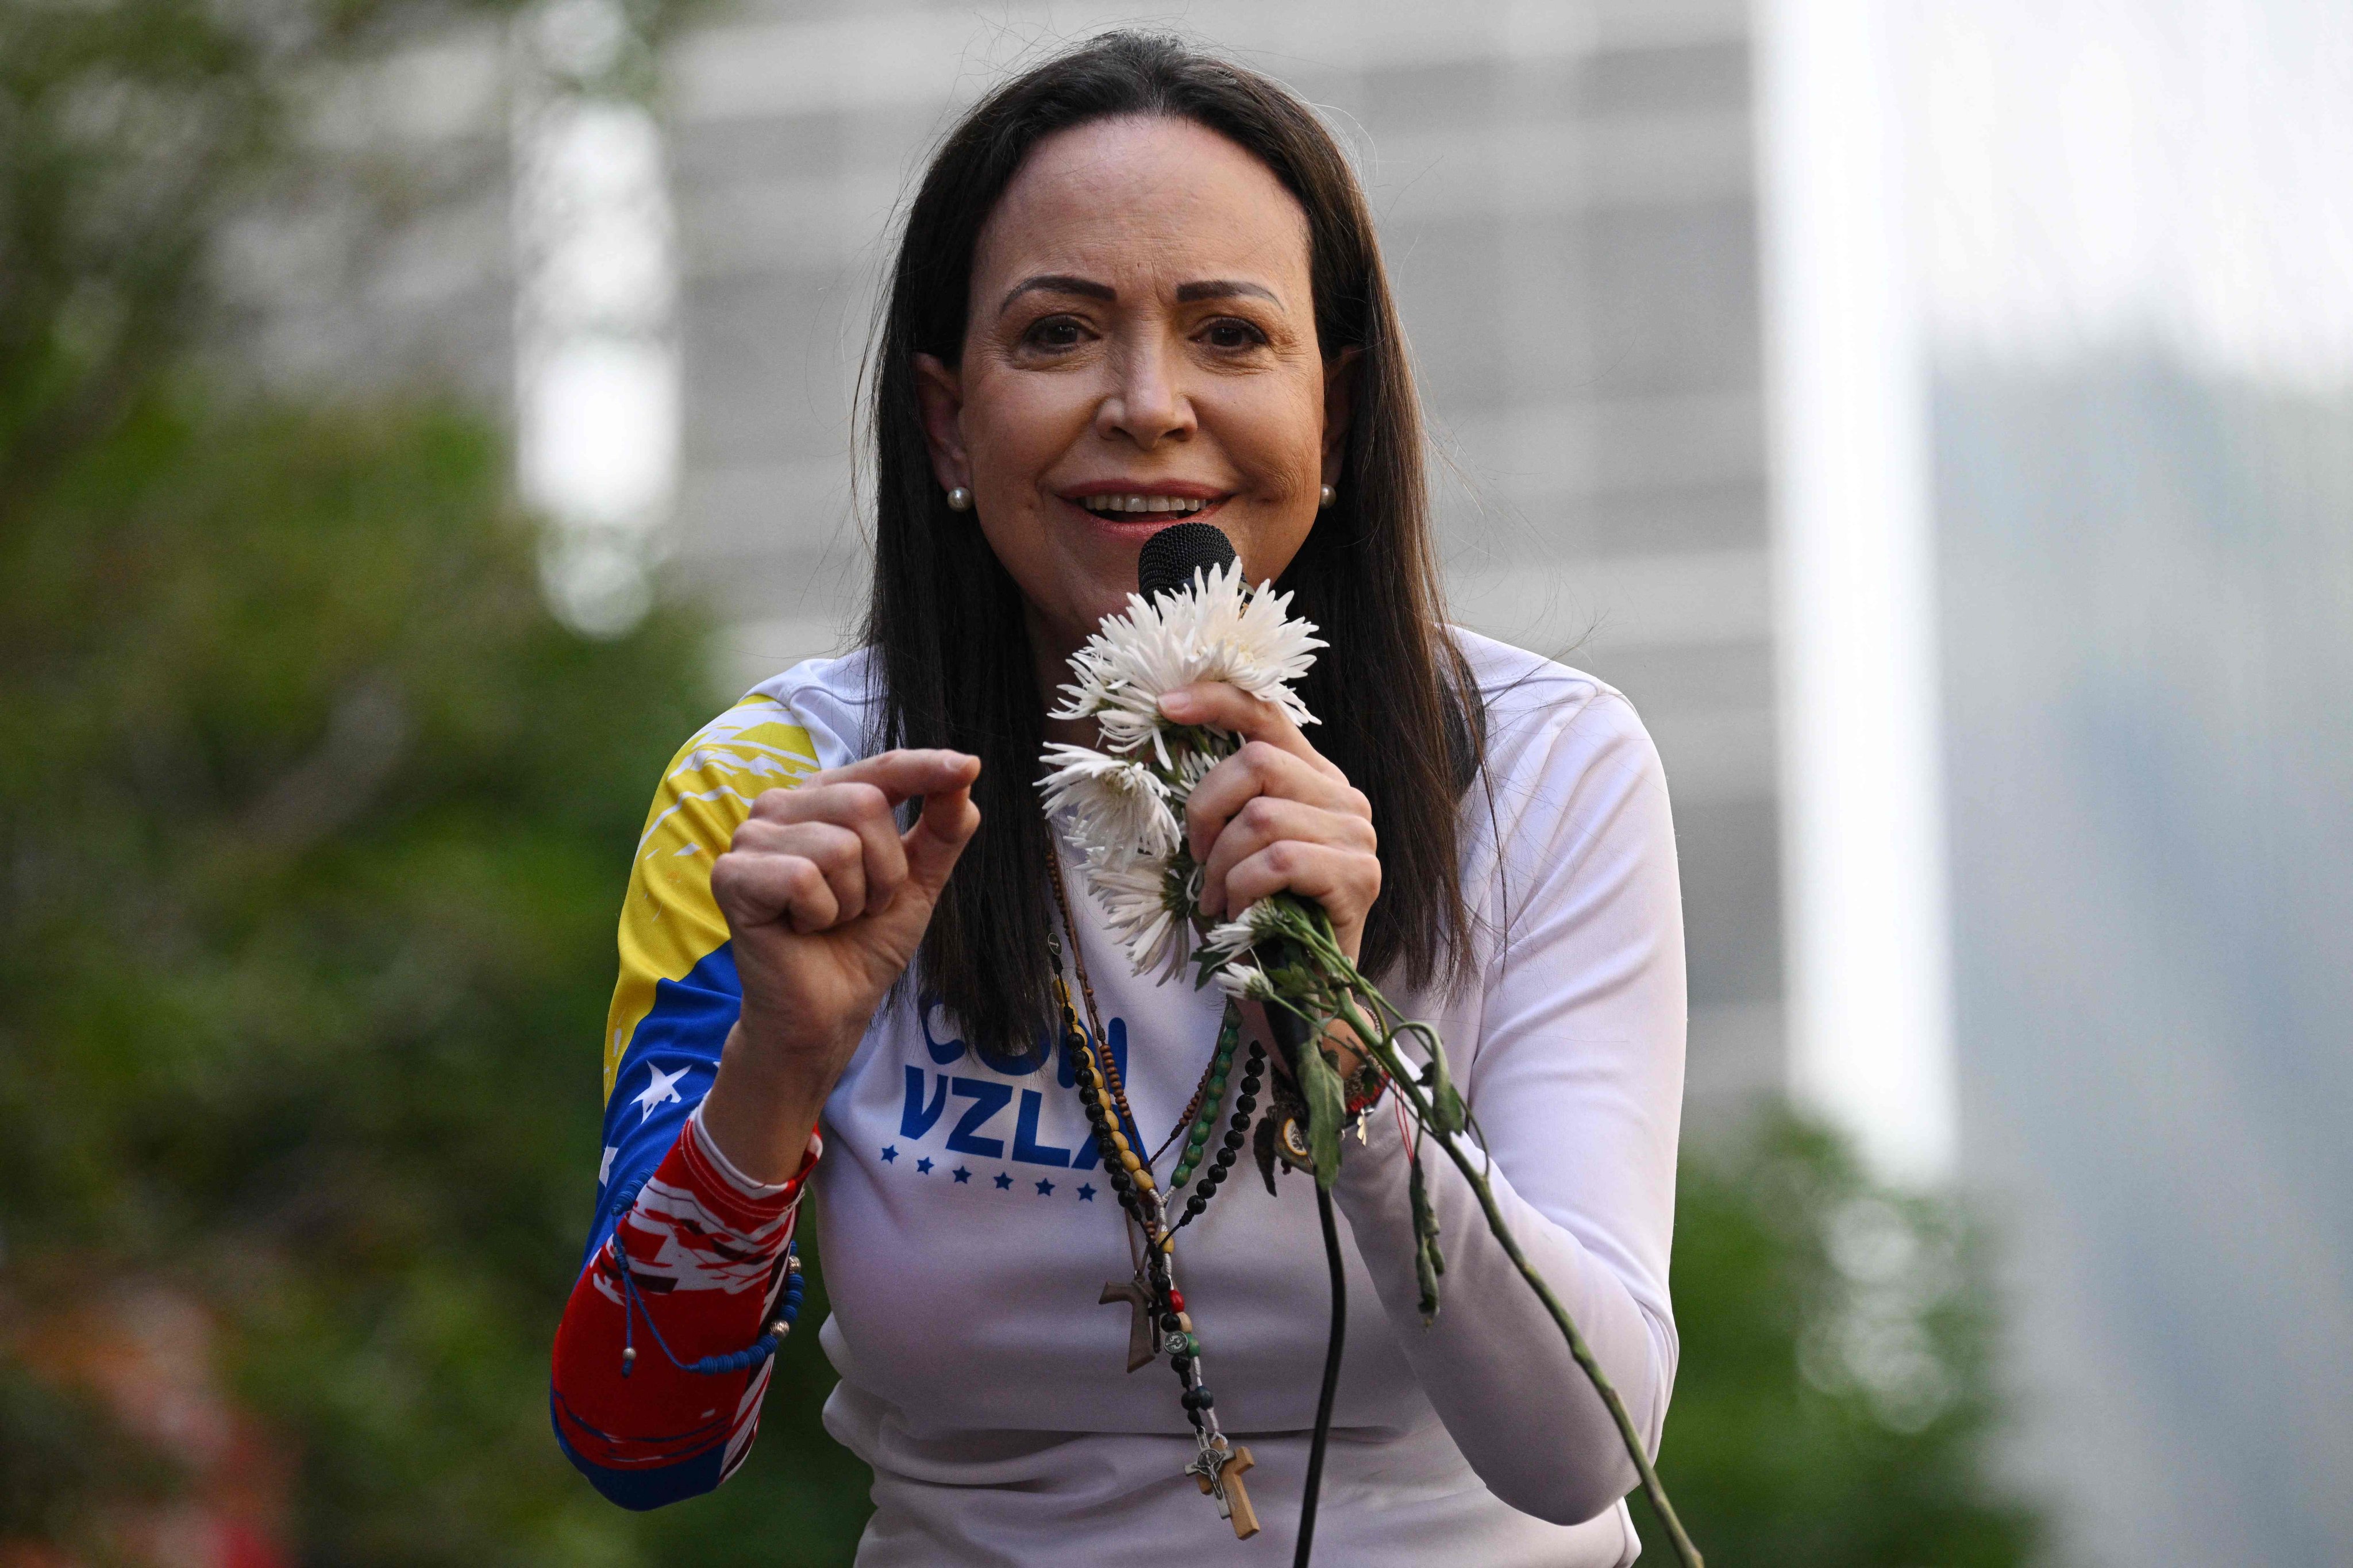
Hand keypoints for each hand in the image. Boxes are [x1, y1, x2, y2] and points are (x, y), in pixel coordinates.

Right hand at [700, 749, 980, 1180]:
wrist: (830, 1010)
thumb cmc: (864, 943)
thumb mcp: (918, 882)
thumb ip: (943, 829)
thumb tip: (964, 774)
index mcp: (825, 799)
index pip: (882, 768)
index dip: (926, 766)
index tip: (969, 767)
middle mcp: (783, 806)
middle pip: (866, 804)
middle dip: (885, 871)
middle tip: (863, 907)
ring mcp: (752, 837)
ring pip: (838, 845)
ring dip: (853, 899)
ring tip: (832, 919)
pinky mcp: (732, 875)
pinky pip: (803, 878)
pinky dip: (820, 915)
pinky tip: (802, 928)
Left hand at [1159, 683, 1379, 964]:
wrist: (1298, 997)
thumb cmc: (1254, 920)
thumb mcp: (1223, 849)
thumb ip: (1212, 801)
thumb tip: (1152, 744)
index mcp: (1311, 779)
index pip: (1269, 715)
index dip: (1217, 701)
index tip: (1165, 706)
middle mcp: (1343, 798)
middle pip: (1257, 761)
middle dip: (1206, 810)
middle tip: (1196, 861)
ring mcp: (1358, 836)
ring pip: (1262, 817)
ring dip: (1222, 866)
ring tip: (1220, 901)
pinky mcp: (1359, 877)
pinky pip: (1279, 861)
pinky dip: (1245, 888)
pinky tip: (1243, 914)